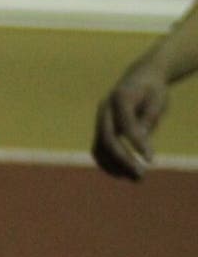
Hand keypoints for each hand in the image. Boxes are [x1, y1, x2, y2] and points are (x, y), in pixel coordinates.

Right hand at [93, 60, 170, 180]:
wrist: (139, 78)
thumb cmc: (152, 90)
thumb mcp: (157, 100)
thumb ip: (148, 120)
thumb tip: (140, 146)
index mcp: (120, 97)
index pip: (126, 125)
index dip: (136, 143)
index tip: (150, 159)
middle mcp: (104, 110)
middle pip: (107, 140)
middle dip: (122, 160)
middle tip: (140, 175)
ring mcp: (99, 121)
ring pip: (100, 149)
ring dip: (115, 166)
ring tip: (135, 178)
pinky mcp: (99, 131)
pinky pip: (99, 152)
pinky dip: (109, 164)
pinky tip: (124, 173)